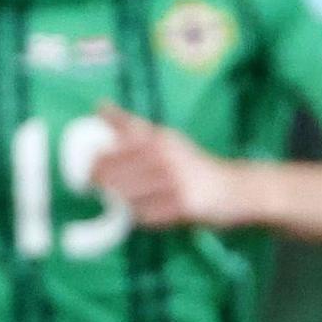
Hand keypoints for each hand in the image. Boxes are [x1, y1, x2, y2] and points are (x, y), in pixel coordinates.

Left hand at [87, 106, 249, 229]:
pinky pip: (146, 215)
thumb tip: (100, 105)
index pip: (114, 148)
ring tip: (127, 199)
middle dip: (102, 184)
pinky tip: (148, 211)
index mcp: (158, 139)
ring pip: (127, 197)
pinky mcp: (183, 205)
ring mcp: (174, 182)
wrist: (233, 189)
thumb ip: (130, 125)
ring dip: (122, 201)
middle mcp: (165, 157)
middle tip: (101, 188)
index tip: (88, 170)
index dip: (96, 162)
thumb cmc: (190, 163)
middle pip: (115, 175)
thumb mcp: (163, 138)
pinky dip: (142, 216)